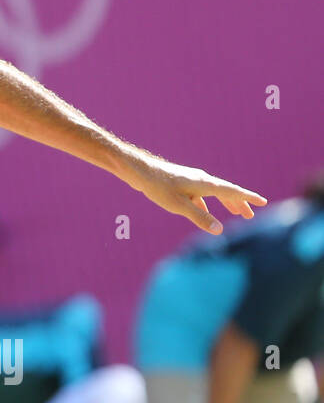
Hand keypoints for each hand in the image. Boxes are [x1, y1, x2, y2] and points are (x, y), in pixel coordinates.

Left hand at [123, 155, 266, 233]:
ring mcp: (191, 180)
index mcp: (205, 184)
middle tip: (250, 215)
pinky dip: (207, 203)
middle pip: (226, 192)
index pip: (233, 192)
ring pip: (214, 193)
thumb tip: (219, 230)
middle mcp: (202, 180)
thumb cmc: (159, 187)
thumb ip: (200, 218)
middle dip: (239, 203)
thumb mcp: (180, 206)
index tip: (263, 201)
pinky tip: (203, 210)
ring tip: (236, 212)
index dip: (248, 198)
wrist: (139, 171)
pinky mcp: (182, 183)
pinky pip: (201, 194)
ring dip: (226, 203)